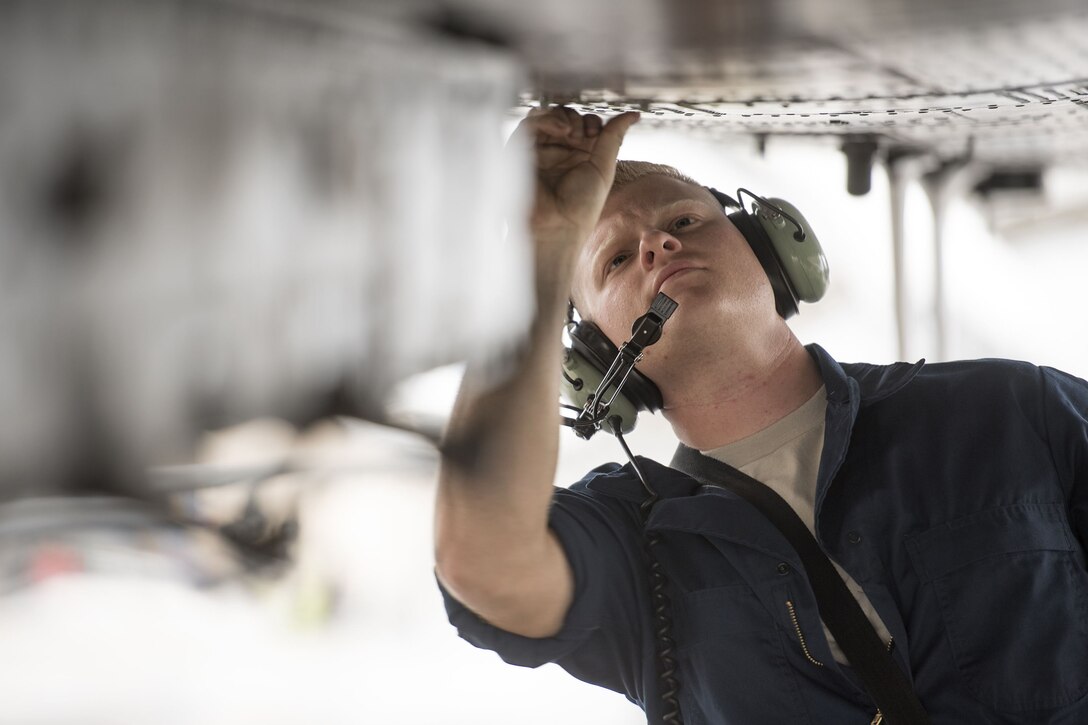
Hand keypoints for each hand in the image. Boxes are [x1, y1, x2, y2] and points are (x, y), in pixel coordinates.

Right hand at [512, 106, 639, 251]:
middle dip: (577, 119)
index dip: (591, 122)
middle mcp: (558, 153)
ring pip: (547, 117)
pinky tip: (560, 130)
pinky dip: (546, 120)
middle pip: (565, 117)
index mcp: (579, 157)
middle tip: (584, 135)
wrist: (555, 228)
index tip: (596, 134)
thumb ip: (614, 137)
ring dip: (562, 117)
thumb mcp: (603, 168)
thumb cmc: (580, 208)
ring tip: (571, 132)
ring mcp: (539, 152)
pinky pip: (529, 125)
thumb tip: (634, 115)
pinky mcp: (520, 153)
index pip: (583, 124)